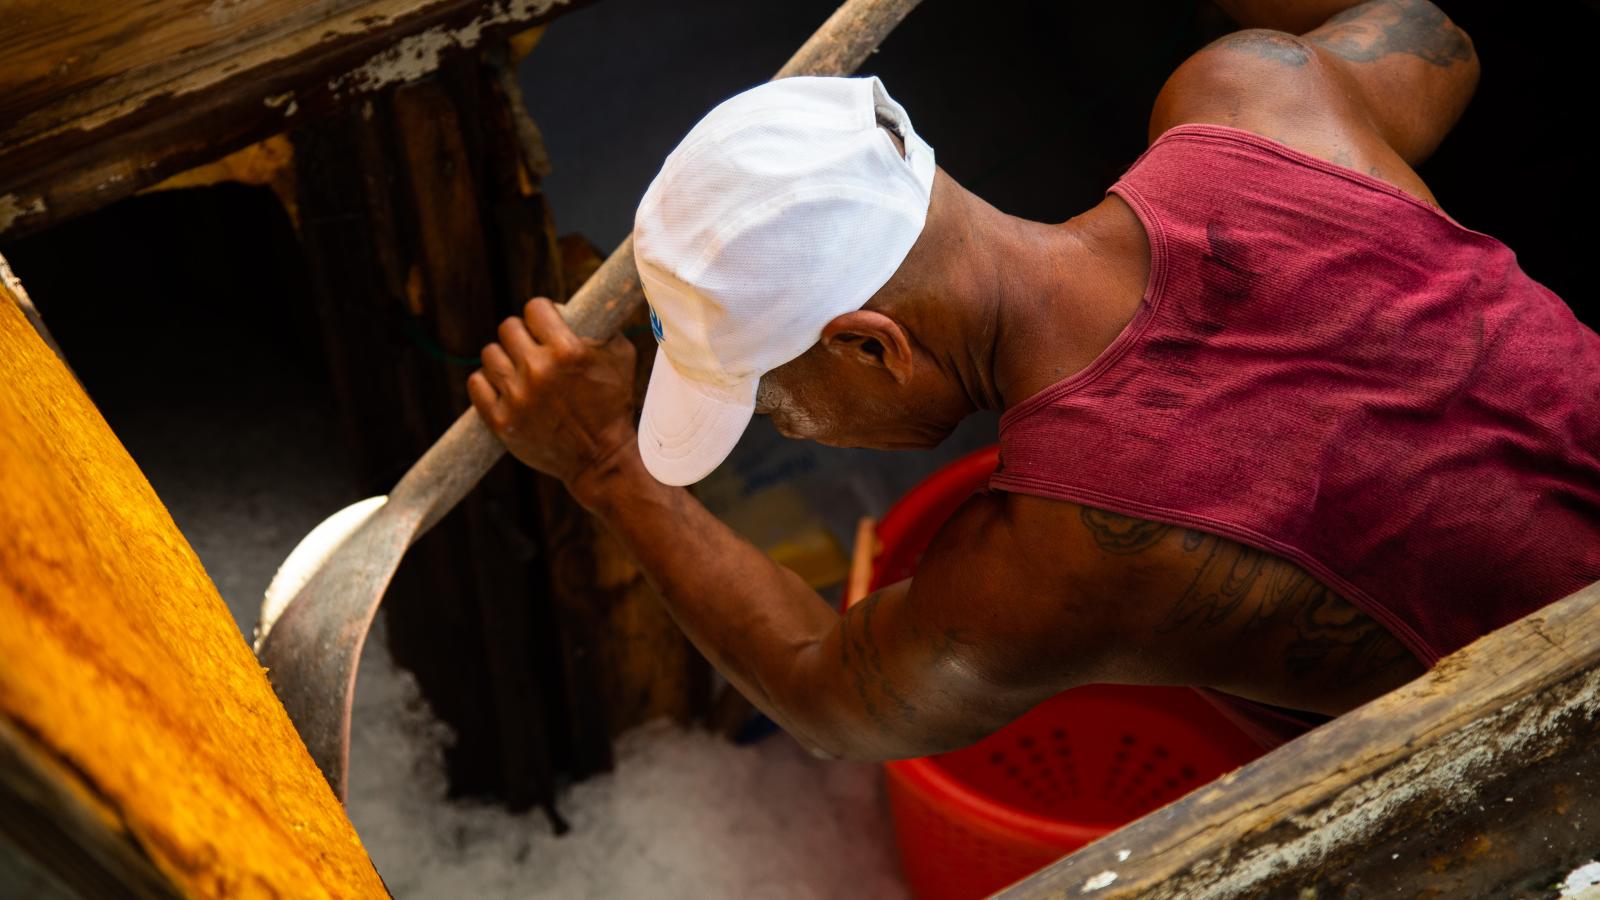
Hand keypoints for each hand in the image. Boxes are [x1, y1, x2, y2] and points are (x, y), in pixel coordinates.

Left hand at [468, 297, 637, 487]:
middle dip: (522, 334)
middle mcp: (539, 371)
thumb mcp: (621, 356)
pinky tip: (506, 386)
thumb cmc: (614, 403)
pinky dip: (488, 382)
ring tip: (520, 370)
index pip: (534, 307)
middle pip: (508, 327)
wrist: (601, 458)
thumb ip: (600, 325)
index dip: (541, 313)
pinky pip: (477, 383)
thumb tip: (577, 302)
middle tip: (533, 348)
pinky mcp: (501, 421)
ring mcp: (517, 397)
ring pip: (490, 353)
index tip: (546, 324)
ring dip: (504, 358)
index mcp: (568, 351)